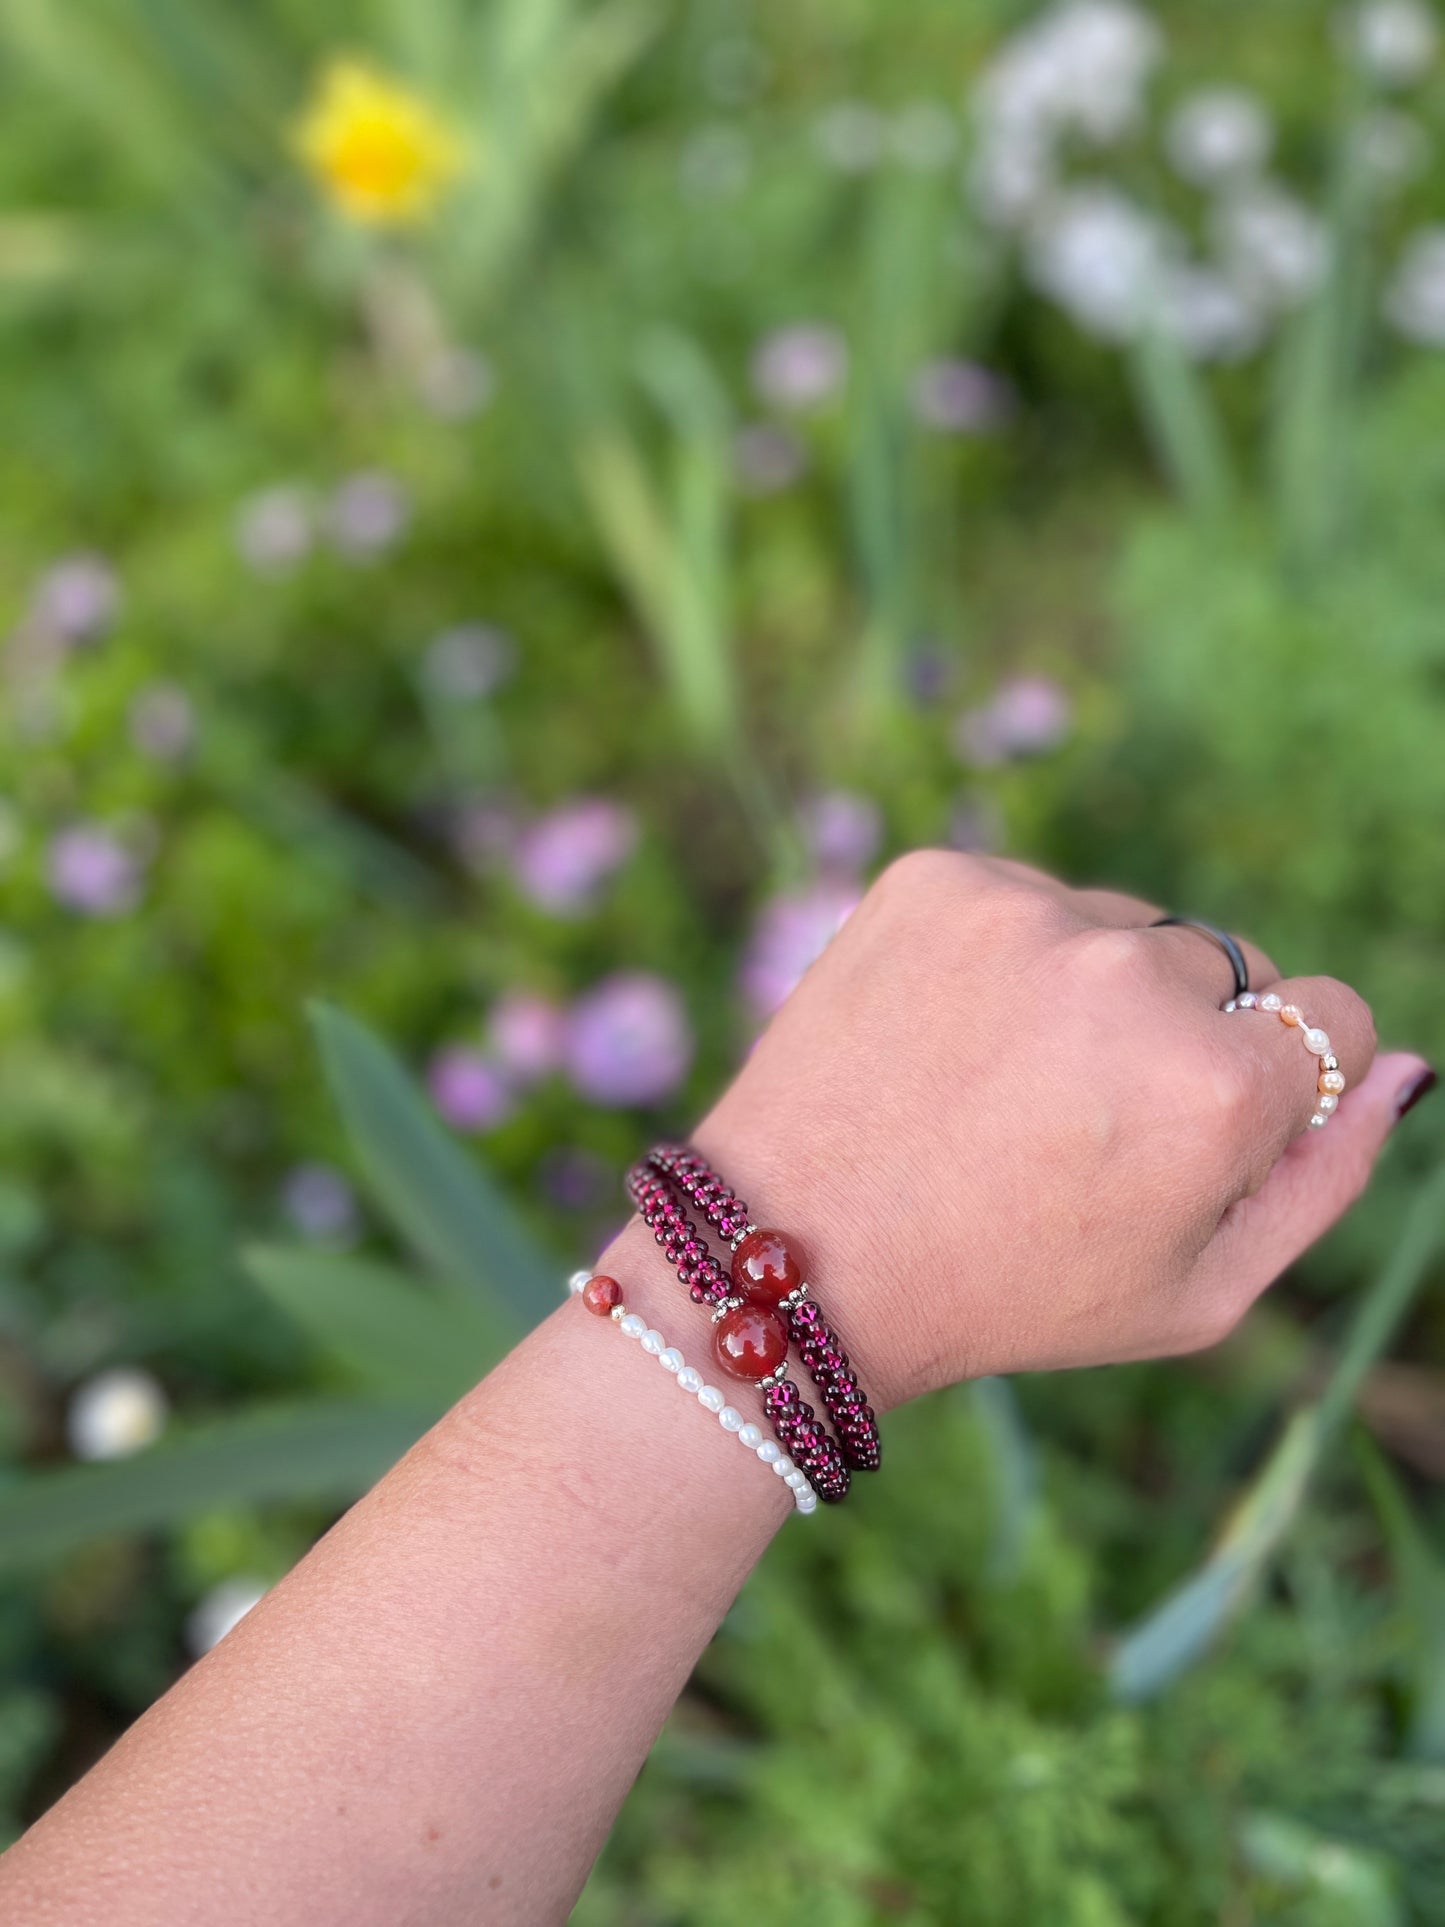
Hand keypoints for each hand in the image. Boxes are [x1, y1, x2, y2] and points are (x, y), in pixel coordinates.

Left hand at [696, 852, 1431, 1409]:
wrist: (798, 1252)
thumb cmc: (1008, 1292)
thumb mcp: (1194, 1292)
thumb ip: (1324, 1179)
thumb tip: (1402, 1067)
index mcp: (1213, 1089)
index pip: (1332, 1019)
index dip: (1275, 1079)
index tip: (1199, 1121)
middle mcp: (1132, 977)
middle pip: (1228, 970)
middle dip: (1179, 1037)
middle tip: (1077, 1124)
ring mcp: (1026, 916)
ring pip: (1125, 928)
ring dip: (1091, 989)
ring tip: (1003, 1085)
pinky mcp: (940, 880)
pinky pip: (1029, 900)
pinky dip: (1007, 957)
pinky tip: (951, 1039)